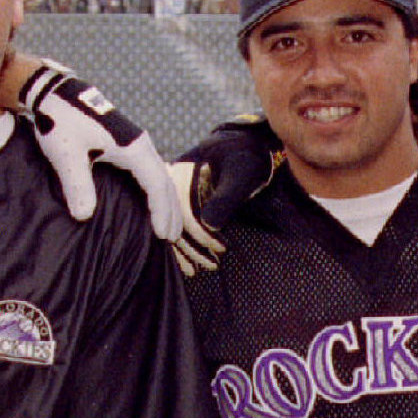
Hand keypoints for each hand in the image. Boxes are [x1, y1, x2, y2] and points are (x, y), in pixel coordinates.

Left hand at [19, 65, 181, 243]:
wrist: (56, 92)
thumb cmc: (61, 121)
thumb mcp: (66, 155)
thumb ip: (77, 185)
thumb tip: (84, 216)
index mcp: (132, 148)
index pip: (156, 185)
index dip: (161, 212)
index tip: (163, 236)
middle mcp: (140, 144)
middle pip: (165, 182)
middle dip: (171, 211)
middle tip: (172, 240)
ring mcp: (136, 141)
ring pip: (160, 175)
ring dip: (166, 200)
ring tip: (169, 225)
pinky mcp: (127, 142)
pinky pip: (150, 170)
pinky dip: (156, 189)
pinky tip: (152, 201)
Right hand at [168, 116, 287, 275]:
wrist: (246, 146)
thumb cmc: (246, 157)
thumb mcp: (240, 176)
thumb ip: (225, 198)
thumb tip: (208, 225)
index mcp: (181, 174)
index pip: (184, 211)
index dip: (201, 234)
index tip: (220, 249)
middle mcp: (172, 183)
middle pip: (174, 222)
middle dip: (191, 249)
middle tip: (210, 267)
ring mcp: (173, 192)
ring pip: (173, 226)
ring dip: (185, 251)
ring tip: (197, 271)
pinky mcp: (179, 200)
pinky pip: (176, 224)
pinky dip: (183, 243)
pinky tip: (189, 261)